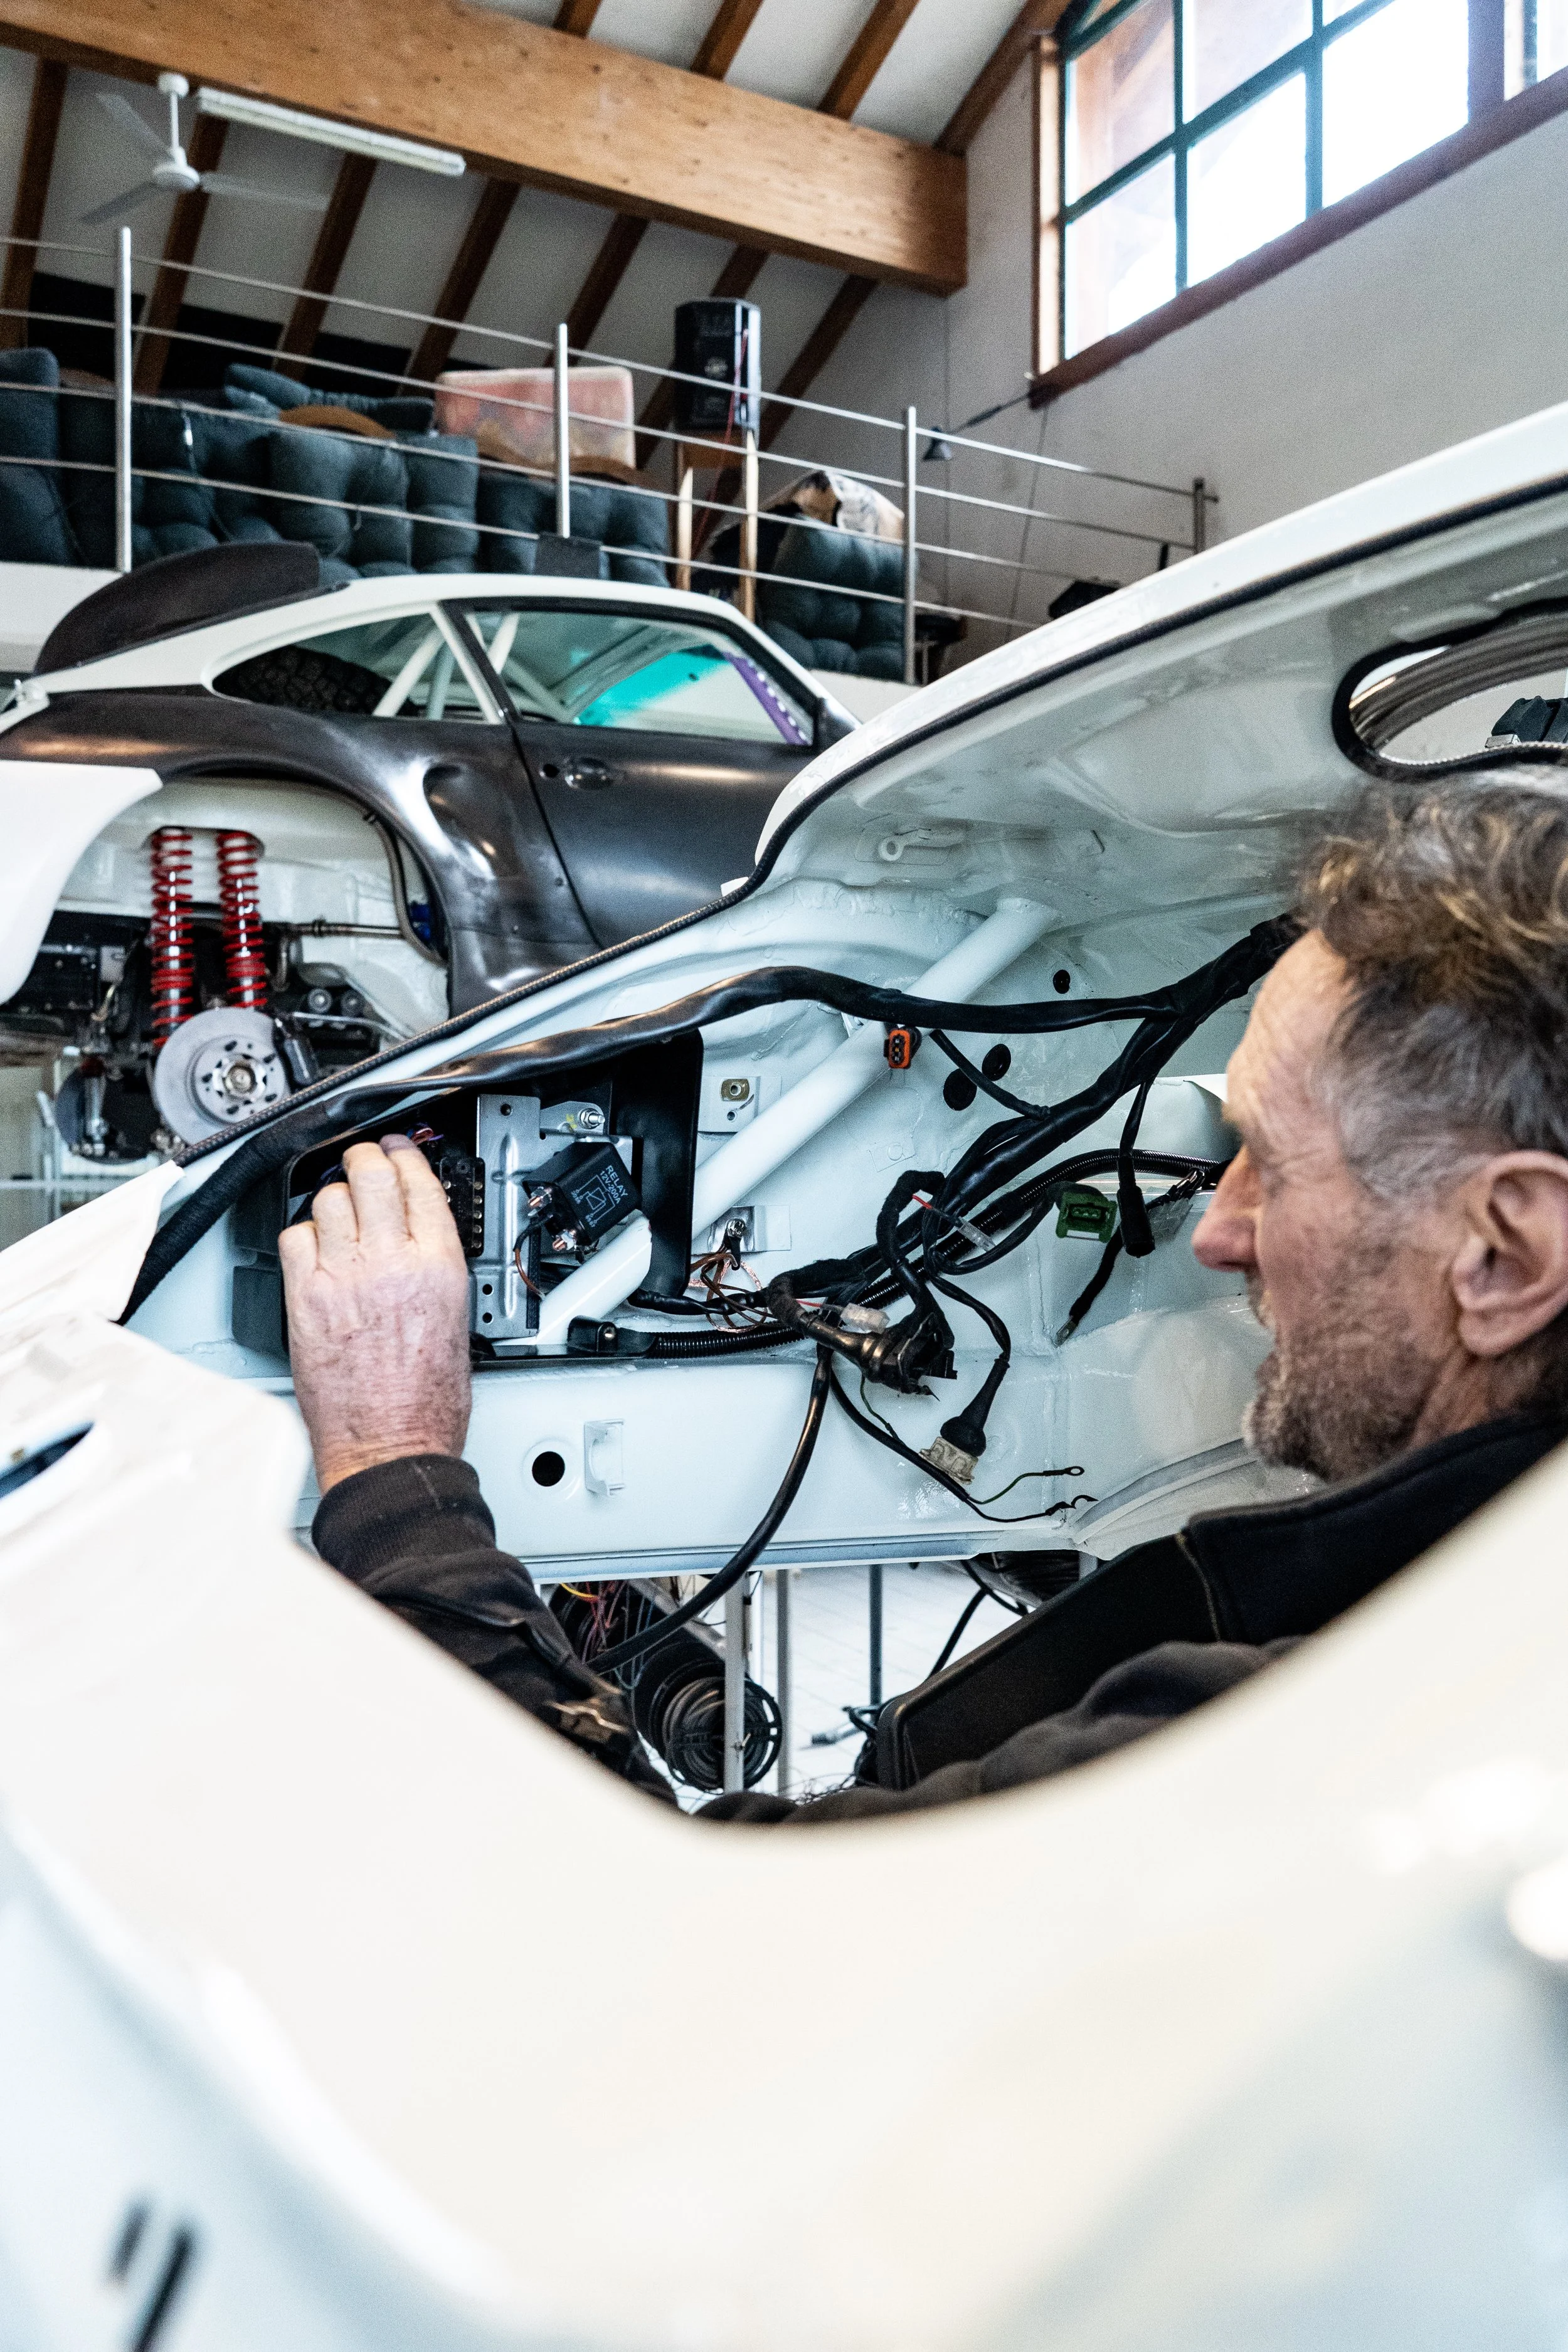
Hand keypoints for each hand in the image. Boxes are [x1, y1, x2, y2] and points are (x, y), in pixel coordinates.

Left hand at [279, 1135, 471, 1492]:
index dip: (406, 1156)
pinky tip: (313, 1247)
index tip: (399, 1150)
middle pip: (370, 1174)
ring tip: (338, 1208)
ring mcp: (342, 1277)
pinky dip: (303, 1235)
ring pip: (327, 1199)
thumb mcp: (456, 1319)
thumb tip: (419, 1239)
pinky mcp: (304, 1298)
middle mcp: (390, 1263)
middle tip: (364, 1159)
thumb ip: (434, 1268)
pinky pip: (294, 1238)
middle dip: (366, 1158)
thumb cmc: (427, 1403)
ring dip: (334, 1197)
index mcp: (438, 1267)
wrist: (390, 1446)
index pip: (420, 1183)